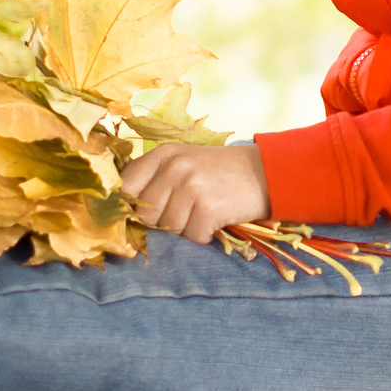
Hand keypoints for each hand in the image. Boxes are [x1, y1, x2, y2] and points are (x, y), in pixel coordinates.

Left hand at [120, 142, 269, 245]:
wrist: (265, 172)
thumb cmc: (219, 172)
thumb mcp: (183, 163)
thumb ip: (154, 180)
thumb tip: (124, 213)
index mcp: (162, 154)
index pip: (126, 187)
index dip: (128, 209)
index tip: (136, 220)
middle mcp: (174, 167)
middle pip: (145, 214)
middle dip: (161, 223)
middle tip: (183, 216)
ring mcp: (192, 186)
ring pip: (169, 228)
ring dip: (186, 231)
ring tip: (202, 215)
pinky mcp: (209, 207)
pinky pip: (193, 236)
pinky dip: (204, 236)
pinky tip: (214, 222)